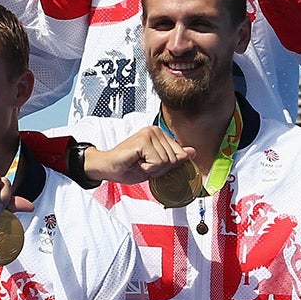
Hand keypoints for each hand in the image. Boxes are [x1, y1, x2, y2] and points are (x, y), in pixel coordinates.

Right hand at [78, 126, 195, 185]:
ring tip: (138, 163)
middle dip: (159, 169)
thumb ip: (174, 158)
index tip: (150, 164)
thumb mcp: (156, 166)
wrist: (107, 168)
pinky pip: (157, 163)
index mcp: (160, 134)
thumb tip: (192, 152)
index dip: (166, 166)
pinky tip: (136, 162)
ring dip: (152, 169)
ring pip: (166, 162)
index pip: (180, 154)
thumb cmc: (128, 167)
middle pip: (174, 159)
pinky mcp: (143, 141)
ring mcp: (149, 134)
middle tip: (142, 165)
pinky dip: (147, 169)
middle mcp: (155, 130)